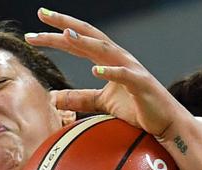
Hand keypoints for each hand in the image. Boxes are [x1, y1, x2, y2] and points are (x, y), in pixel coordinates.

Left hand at [25, 8, 191, 136]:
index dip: (57, 34)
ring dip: (85, 41)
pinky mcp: (142, 85)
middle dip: (65, 24)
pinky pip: (125, 76)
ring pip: (105, 50)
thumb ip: (80, 98)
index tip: (34, 30)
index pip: (79, 42)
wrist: (166, 122)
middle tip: (42, 14)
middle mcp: (120, 58)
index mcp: (109, 60)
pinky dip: (111, 72)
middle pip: (89, 36)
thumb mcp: (103, 102)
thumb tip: (54, 98)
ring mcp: (132, 70)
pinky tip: (96, 70)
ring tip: (64, 34)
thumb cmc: (138, 109)